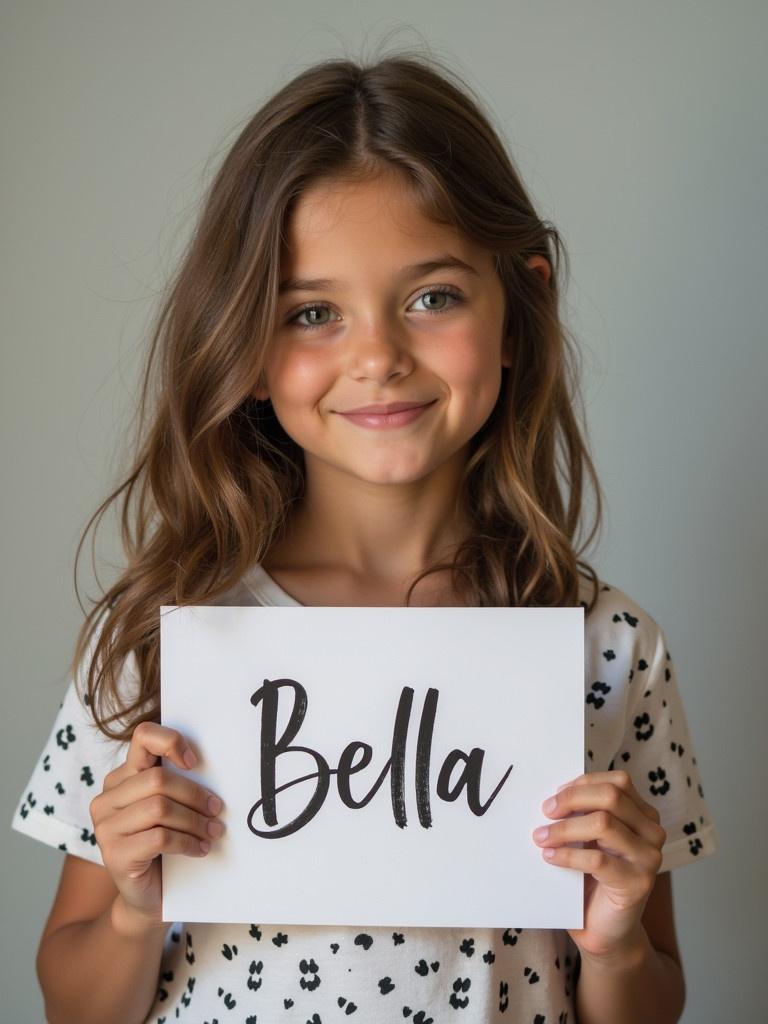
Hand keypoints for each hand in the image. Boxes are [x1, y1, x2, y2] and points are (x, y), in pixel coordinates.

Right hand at [89, 721, 224, 932]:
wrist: (148, 897)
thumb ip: (176, 784)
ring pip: (160, 808)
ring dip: (195, 821)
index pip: (142, 737)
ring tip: (213, 832)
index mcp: (121, 778)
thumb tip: (215, 767)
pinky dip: (187, 842)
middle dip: (195, 795)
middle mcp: (107, 799)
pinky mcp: (113, 854)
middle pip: (158, 779)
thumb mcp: (169, 808)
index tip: (196, 762)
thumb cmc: (164, 846)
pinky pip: (159, 838)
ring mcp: (105, 827)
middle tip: (217, 810)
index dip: (171, 742)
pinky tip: (200, 849)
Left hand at [531, 770, 665, 960]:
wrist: (605, 931)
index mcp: (643, 814)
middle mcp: (652, 832)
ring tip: (541, 837)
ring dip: (565, 829)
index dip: (583, 783)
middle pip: (611, 796)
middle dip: (572, 799)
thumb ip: (582, 815)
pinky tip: (550, 858)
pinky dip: (567, 855)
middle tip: (545, 812)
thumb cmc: (591, 879)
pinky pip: (597, 859)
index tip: (554, 797)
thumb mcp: (588, 839)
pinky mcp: (638, 883)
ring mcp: (648, 858)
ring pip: (603, 823)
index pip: (617, 781)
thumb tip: (551, 796)